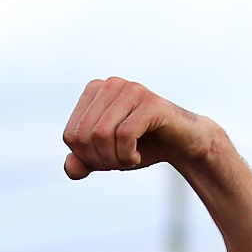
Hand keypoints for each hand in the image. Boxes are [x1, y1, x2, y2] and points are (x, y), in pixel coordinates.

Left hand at [62, 79, 217, 179]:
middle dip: (99, 160)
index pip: (70, 135)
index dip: (85, 158)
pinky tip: (137, 156)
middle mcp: (110, 84)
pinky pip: (124, 135)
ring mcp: (131, 89)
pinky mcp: (149, 102)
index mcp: (93, 91)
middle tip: (119, 163)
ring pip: (101, 135)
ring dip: (114, 159)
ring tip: (128, 159)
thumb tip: (70, 166)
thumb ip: (82, 163)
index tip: (107, 159)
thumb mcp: (105, 158)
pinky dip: (127, 156)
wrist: (181, 144)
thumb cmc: (141, 146)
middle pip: (83, 136)